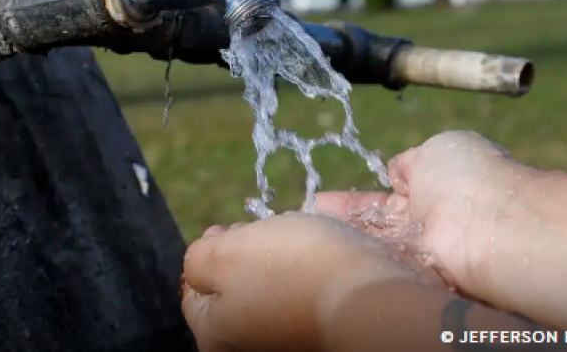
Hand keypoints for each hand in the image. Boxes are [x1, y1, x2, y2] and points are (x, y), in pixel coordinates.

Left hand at [180, 212, 431, 351]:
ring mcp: (287, 342)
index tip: (232, 227)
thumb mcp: (225, 253)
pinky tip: (325, 258)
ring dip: (282, 262)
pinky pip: (306, 296)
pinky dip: (312, 274)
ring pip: (272, 290)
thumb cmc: (292, 270)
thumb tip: (202, 259)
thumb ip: (198, 258)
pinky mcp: (322, 332)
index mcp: (215, 335)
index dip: (212, 249)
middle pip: (235, 290)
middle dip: (248, 255)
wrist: (373, 298)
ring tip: (301, 241)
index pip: (194, 289)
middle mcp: (249, 347)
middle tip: (268, 232)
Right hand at [313, 130, 535, 299]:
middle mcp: (425, 224)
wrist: (492, 225)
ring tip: (305, 236)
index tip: (322, 200)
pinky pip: (379, 266)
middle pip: (374, 226)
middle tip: (307, 220)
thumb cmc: (468, 177)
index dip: (354, 201)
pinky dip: (354, 259)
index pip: (386, 197)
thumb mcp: (436, 149)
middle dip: (342, 222)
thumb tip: (395, 169)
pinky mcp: (415, 278)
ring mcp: (419, 252)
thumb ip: (411, 162)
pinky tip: (323, 254)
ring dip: (343, 239)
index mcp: (433, 188)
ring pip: (373, 246)